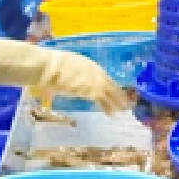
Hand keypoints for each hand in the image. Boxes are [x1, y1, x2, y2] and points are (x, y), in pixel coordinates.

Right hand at [0, 41, 129, 112]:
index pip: (107, 79)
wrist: (51, 67)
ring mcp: (94, 82)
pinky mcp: (90, 91)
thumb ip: (78, 74)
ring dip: (115, 104)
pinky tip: (110, 114)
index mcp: (92, 67)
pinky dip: (106, 107)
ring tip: (120, 111)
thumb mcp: (71, 66)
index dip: (114, 88)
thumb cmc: (56, 65)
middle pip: (111, 87)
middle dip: (119, 97)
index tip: (119, 94)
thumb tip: (77, 82)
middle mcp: (96, 73)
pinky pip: (101, 101)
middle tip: (127, 105)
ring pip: (109, 95)